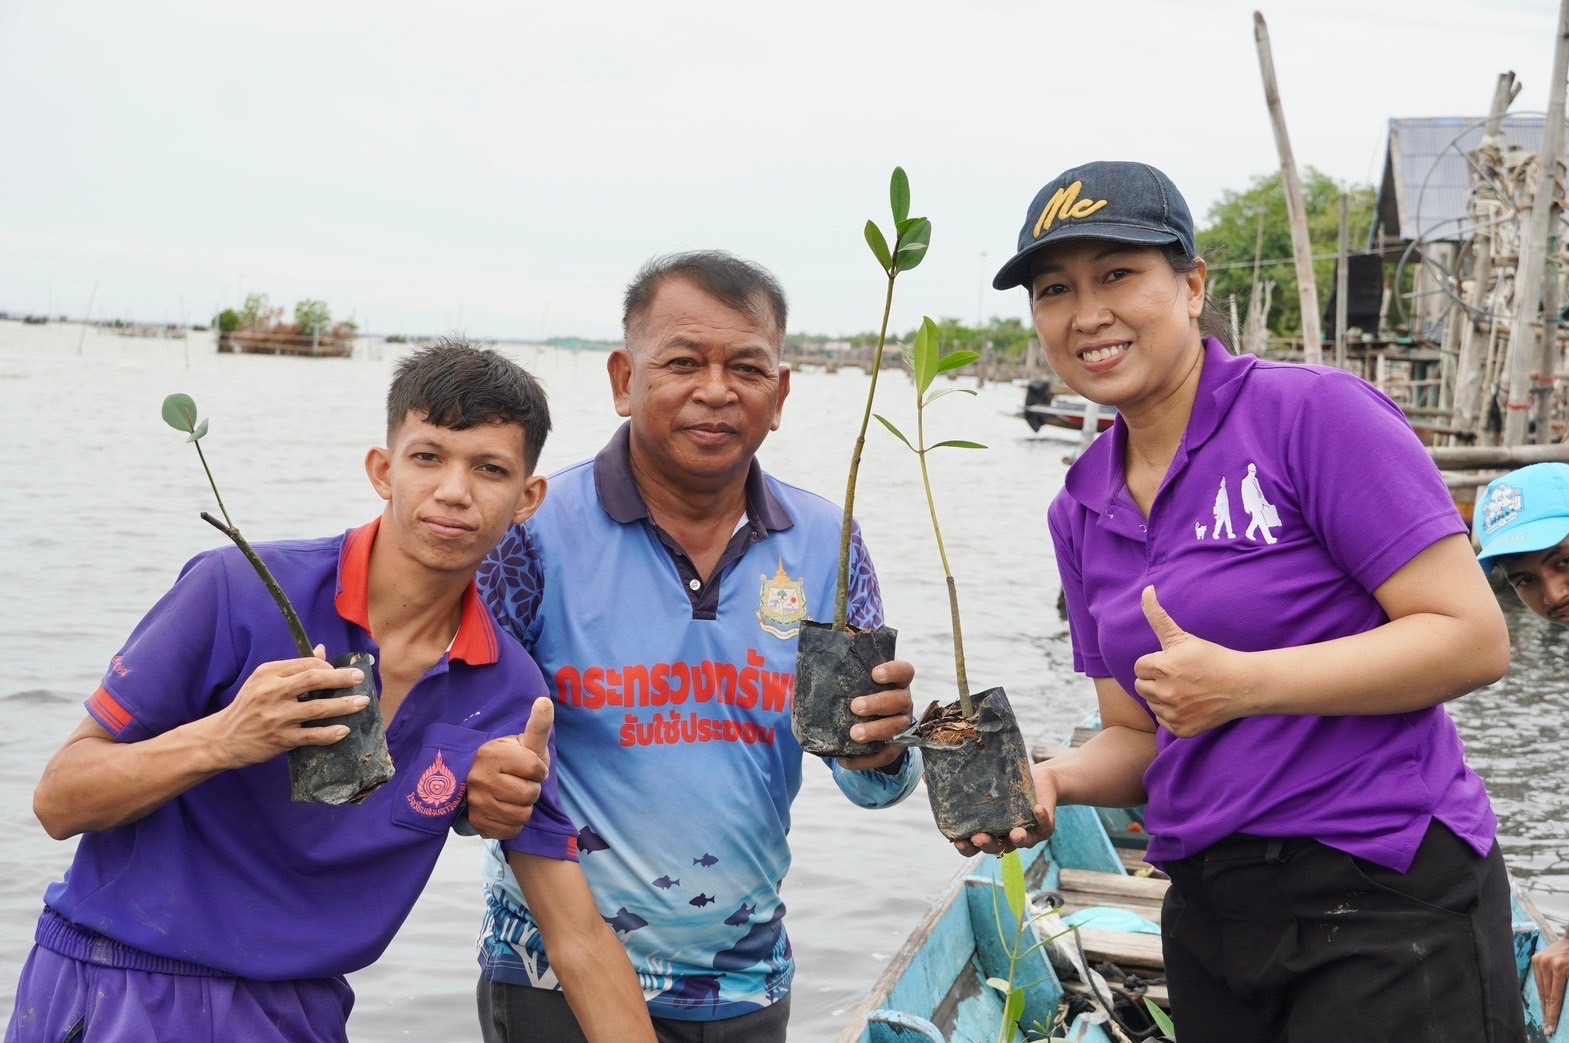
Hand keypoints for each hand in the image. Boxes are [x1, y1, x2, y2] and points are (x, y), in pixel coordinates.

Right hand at [203, 646, 368, 769]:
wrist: (222, 739)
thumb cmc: (248, 707)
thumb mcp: (263, 681)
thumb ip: (293, 668)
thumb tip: (323, 650)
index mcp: (268, 674)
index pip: (306, 664)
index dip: (328, 666)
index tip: (342, 671)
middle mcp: (272, 693)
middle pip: (314, 680)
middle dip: (341, 678)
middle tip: (360, 678)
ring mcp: (276, 717)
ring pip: (317, 708)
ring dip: (344, 705)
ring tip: (362, 703)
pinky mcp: (279, 739)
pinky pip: (311, 736)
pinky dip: (329, 733)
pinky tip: (344, 730)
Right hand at [466, 697, 553, 840]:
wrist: (490, 783)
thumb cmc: (515, 760)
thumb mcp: (528, 742)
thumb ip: (539, 725)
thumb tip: (545, 701)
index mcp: (491, 753)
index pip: (535, 770)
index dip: (540, 770)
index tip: (530, 767)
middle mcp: (478, 777)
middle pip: (529, 795)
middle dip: (533, 789)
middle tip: (521, 782)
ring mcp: (475, 802)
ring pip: (522, 815)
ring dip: (525, 808)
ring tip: (515, 796)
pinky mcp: (476, 823)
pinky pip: (511, 831)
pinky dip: (515, 824)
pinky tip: (507, 811)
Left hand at [836, 659, 915, 771]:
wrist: (868, 727)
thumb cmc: (858, 695)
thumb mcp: (853, 684)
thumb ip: (837, 678)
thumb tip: (803, 678)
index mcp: (897, 682)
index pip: (905, 671)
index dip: (893, 671)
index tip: (875, 674)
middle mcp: (904, 702)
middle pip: (900, 700)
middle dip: (878, 703)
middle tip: (855, 706)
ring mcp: (902, 725)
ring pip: (897, 728)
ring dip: (875, 730)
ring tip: (853, 734)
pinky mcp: (896, 748)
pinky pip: (885, 756)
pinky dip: (865, 760)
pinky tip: (844, 760)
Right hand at [954, 761, 1058, 856]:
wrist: (1038, 781)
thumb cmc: (1005, 785)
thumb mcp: (981, 784)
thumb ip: (956, 784)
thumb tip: (929, 777)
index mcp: (989, 832)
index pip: (973, 847)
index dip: (966, 847)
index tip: (958, 841)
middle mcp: (1006, 838)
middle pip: (996, 848)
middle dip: (988, 845)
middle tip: (980, 837)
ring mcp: (1027, 834)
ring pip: (1022, 843)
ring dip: (1018, 839)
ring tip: (1015, 833)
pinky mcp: (1045, 827)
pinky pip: (1044, 826)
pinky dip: (1041, 819)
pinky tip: (1038, 810)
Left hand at [1134, 586, 1252, 736]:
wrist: (1244, 685)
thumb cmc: (1212, 658)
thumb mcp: (1183, 636)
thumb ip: (1157, 615)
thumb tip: (1146, 589)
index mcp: (1162, 667)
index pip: (1139, 666)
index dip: (1156, 662)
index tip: (1174, 662)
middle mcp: (1165, 693)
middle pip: (1141, 686)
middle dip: (1155, 679)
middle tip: (1180, 676)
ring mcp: (1174, 714)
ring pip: (1151, 703)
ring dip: (1162, 697)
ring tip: (1186, 689)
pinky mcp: (1182, 730)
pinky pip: (1163, 720)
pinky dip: (1173, 714)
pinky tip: (1191, 704)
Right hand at [1535, 937, 1568, 1033]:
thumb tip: (1562, 1004)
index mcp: (1561, 968)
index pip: (1554, 998)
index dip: (1552, 1015)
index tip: (1550, 1029)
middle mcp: (1547, 964)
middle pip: (1546, 995)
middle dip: (1547, 1014)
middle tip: (1547, 1029)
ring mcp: (1540, 960)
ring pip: (1541, 989)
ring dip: (1544, 1005)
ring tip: (1546, 1019)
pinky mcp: (1536, 959)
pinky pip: (1539, 981)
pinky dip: (1543, 993)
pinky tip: (1545, 1003)